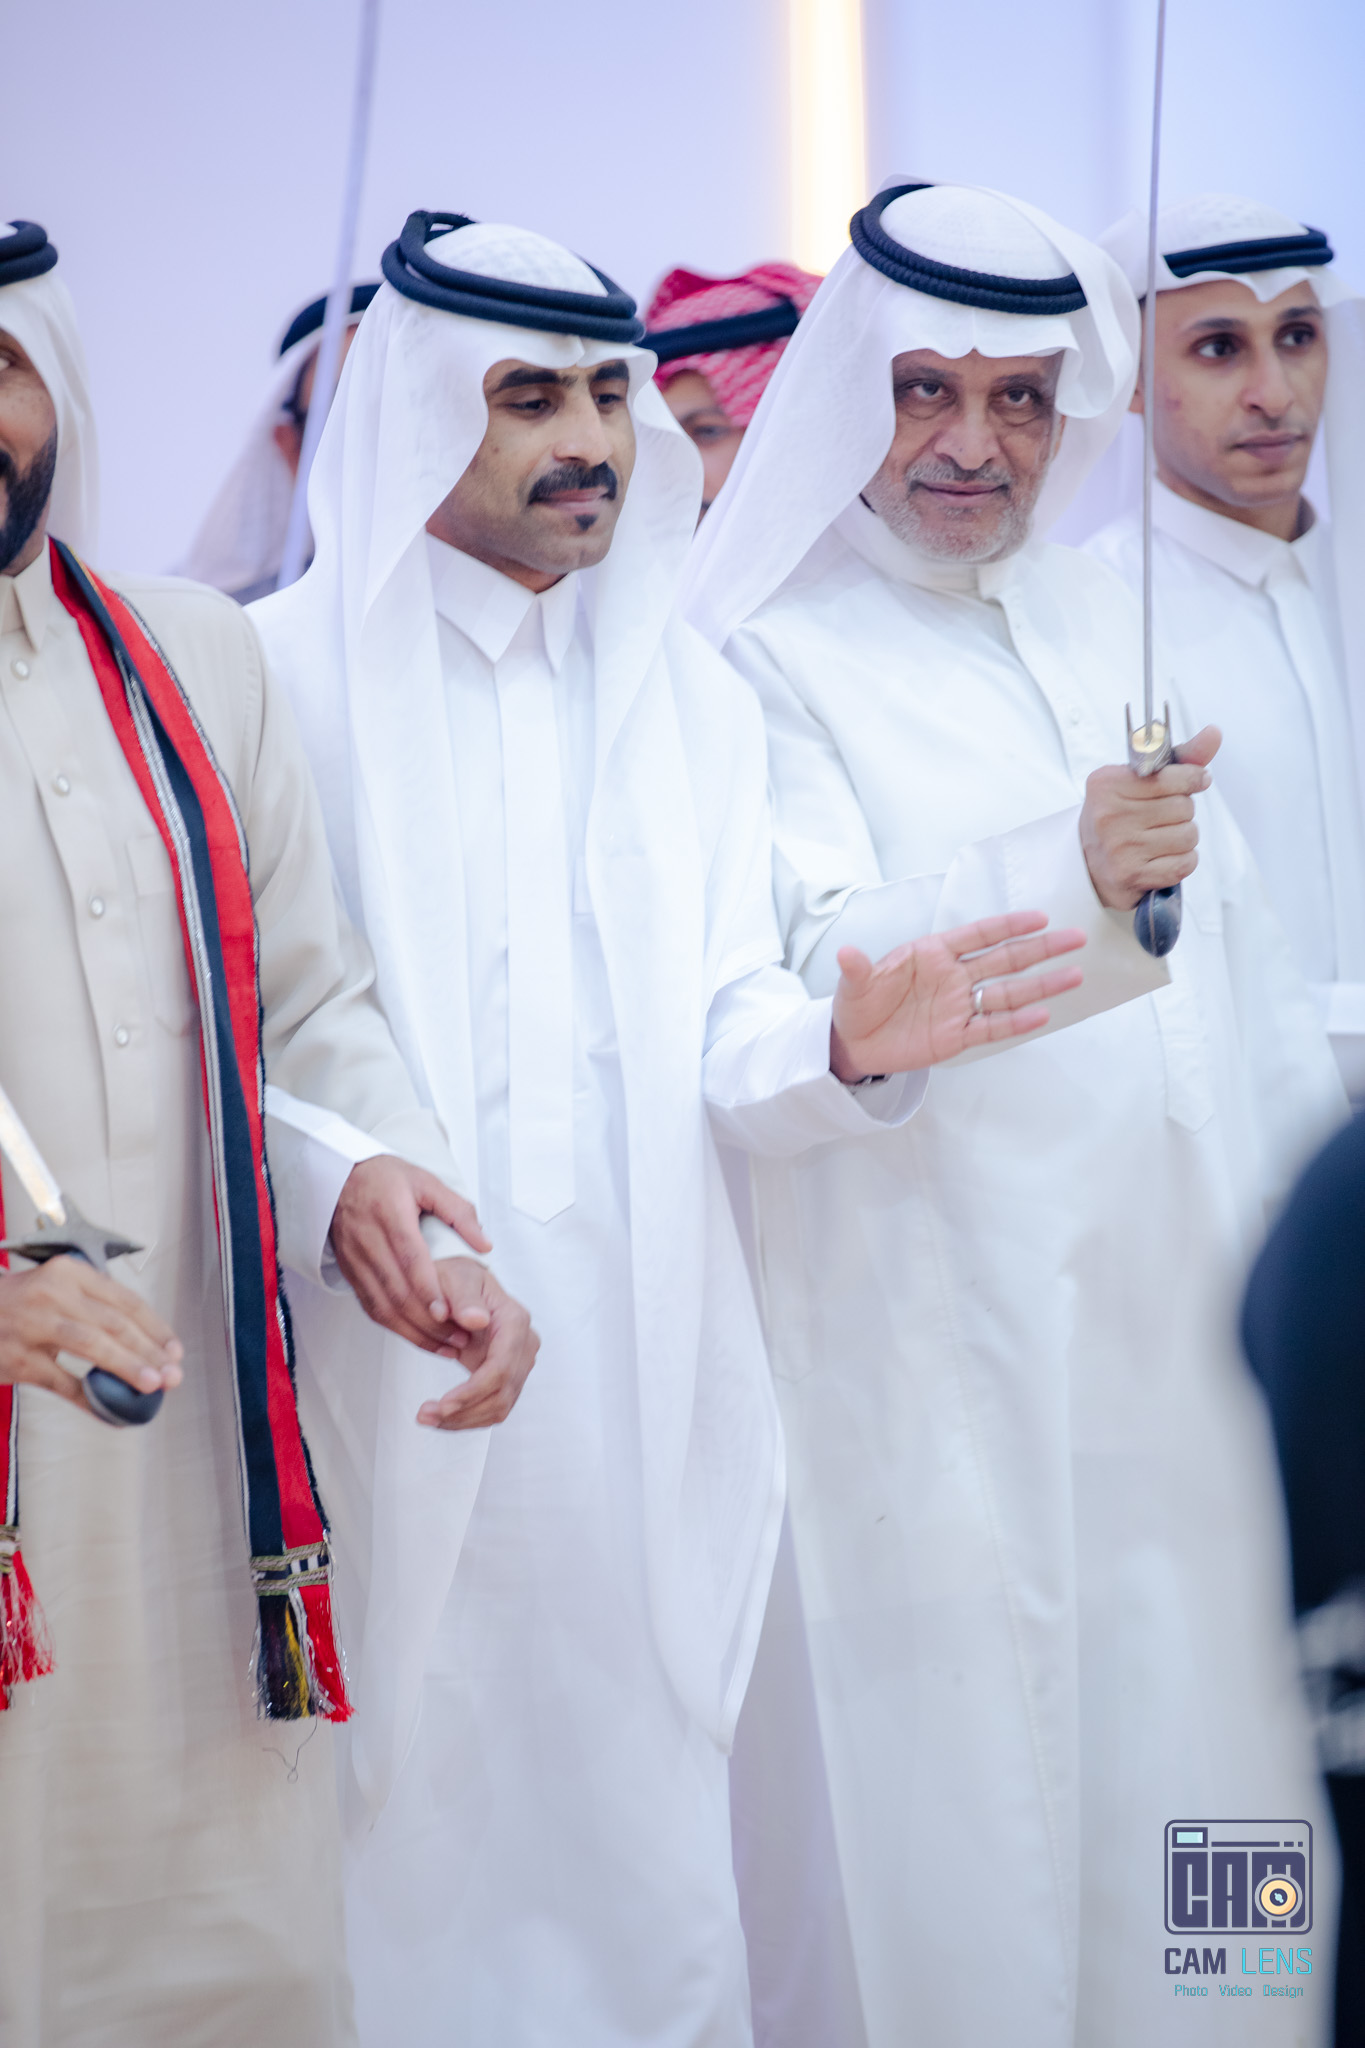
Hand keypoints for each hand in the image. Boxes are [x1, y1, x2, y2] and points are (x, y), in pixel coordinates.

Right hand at [0, 1256, 182, 1412]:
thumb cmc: (19, 1305)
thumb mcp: (56, 1289)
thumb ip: (94, 1309)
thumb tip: (143, 1345)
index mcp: (70, 1273)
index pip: (125, 1300)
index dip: (155, 1327)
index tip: (174, 1350)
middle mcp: (54, 1293)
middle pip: (114, 1323)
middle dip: (149, 1351)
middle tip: (172, 1374)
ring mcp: (34, 1325)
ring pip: (93, 1346)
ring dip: (127, 1367)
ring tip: (152, 1385)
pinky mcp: (18, 1358)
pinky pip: (62, 1382)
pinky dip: (89, 1399)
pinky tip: (110, 1411)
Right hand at [329, 1156, 492, 1354]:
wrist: (338, 1178)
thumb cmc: (385, 1178)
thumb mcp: (425, 1180)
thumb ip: (458, 1211)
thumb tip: (484, 1244)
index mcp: (389, 1212)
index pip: (408, 1256)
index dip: (426, 1287)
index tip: (446, 1311)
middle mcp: (367, 1239)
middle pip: (396, 1288)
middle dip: (427, 1319)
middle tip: (458, 1337)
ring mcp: (354, 1259)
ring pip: (381, 1304)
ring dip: (413, 1330)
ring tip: (445, 1345)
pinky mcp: (349, 1273)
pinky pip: (370, 1306)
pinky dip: (395, 1327)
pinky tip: (418, 1337)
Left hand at [416, 1260, 539, 1430]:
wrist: (461, 1286)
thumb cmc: (456, 1278)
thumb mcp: (455, 1278)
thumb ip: (464, 1298)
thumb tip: (476, 1320)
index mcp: (514, 1320)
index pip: (501, 1367)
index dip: (473, 1391)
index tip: (443, 1404)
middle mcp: (524, 1344)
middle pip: (502, 1393)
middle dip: (463, 1411)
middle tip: (424, 1415)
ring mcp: (518, 1362)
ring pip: (499, 1407)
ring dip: (463, 1420)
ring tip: (426, 1418)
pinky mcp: (506, 1377)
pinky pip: (492, 1407)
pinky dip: (466, 1418)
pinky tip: (440, 1417)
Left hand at [829, 911, 1085, 1079]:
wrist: (854, 1043)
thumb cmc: (858, 1004)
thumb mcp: (854, 985)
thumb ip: (857, 969)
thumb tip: (845, 953)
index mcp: (933, 954)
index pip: (978, 935)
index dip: (1008, 926)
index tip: (1040, 918)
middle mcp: (953, 977)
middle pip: (1005, 960)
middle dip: (1040, 949)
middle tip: (1075, 939)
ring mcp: (959, 1007)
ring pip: (1007, 993)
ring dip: (1040, 985)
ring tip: (1074, 975)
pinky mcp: (957, 1037)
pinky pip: (991, 1027)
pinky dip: (1015, 1022)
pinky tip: (1042, 1014)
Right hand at [1080, 725, 1220, 910]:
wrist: (1088, 863)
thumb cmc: (1120, 814)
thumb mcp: (1138, 780)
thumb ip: (1179, 757)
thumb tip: (1214, 733)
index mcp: (1107, 784)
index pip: (1174, 777)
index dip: (1192, 779)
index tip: (1196, 780)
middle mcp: (1110, 815)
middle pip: (1184, 808)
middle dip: (1182, 812)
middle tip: (1163, 816)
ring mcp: (1120, 848)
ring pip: (1189, 835)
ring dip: (1184, 837)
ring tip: (1162, 838)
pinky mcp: (1132, 875)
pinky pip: (1186, 863)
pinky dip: (1183, 860)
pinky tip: (1164, 857)